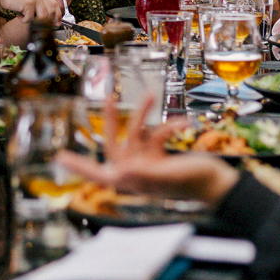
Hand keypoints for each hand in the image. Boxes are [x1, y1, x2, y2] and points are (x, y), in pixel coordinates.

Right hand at [0, 0, 60, 23]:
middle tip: (39, 25)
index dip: (58, 15)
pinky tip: (18, 15)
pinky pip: (30, 18)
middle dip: (47, 22)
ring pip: (42, 17)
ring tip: (25, 17)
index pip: (55, 5)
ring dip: (33, 21)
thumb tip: (48, 18)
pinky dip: (24, 20)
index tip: (57, 24)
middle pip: (50, 12)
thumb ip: (38, 5)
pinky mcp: (28, 4)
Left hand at [57, 97, 240, 204]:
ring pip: (138, 133)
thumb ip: (145, 175)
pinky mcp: (161, 156)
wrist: (218, 183)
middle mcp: (137, 172)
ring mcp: (149, 163)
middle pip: (115, 144)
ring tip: (150, 95)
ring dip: (145, 114)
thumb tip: (120, 173)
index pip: (98, 174)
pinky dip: (169, 127)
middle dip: (112, 121)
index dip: (78, 166)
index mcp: (133, 181)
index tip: (60, 156)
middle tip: (107, 99)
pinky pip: (158, 135)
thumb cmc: (195, 184)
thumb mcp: (169, 177)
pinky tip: (183, 124)